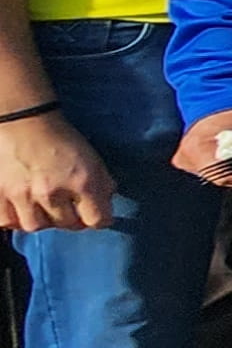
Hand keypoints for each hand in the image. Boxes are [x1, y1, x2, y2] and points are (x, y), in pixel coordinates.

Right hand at [0, 104, 112, 231]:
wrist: (21, 121)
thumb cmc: (59, 137)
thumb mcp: (92, 158)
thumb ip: (103, 183)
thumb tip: (105, 203)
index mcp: (82, 181)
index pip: (98, 220)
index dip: (99, 218)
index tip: (94, 212)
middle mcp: (52, 192)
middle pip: (67, 225)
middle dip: (70, 216)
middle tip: (66, 205)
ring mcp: (22, 195)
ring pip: (36, 226)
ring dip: (42, 219)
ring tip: (42, 205)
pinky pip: (8, 221)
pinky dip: (15, 218)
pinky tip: (20, 207)